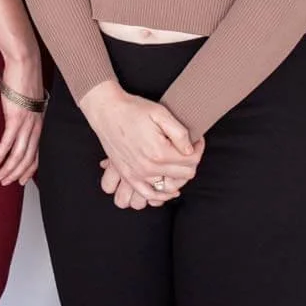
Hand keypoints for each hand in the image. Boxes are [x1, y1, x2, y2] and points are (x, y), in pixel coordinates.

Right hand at [0, 52, 44, 186]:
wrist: (25, 63)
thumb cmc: (24, 77)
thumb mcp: (28, 99)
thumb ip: (25, 110)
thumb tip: (17, 116)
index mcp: (38, 123)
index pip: (36, 153)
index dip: (29, 169)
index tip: (20, 180)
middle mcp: (35, 126)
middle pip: (28, 158)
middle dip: (16, 174)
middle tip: (5, 183)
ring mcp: (26, 123)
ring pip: (19, 154)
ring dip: (8, 169)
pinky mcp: (15, 118)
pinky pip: (8, 143)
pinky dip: (1, 156)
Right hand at [79, 82, 200, 207]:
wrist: (107, 111)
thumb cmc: (133, 109)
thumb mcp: (160, 113)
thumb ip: (179, 133)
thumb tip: (190, 149)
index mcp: (160, 152)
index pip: (192, 160)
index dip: (198, 148)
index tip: (196, 139)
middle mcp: (149, 167)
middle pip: (184, 174)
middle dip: (191, 160)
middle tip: (189, 148)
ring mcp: (138, 174)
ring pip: (170, 187)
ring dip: (180, 177)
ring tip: (179, 164)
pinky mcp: (128, 176)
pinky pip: (148, 195)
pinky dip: (161, 196)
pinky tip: (169, 189)